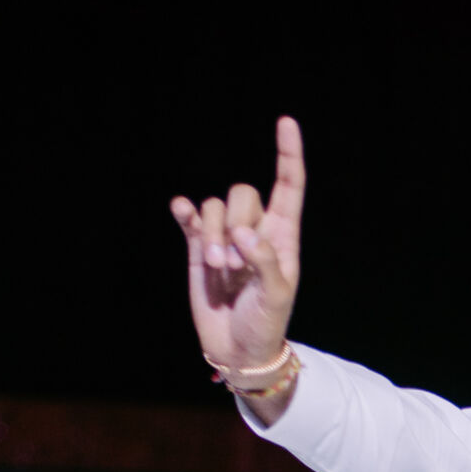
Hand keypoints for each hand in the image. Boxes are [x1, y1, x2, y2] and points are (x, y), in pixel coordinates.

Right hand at [170, 116, 305, 413]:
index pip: (288, 186)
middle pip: (242, 193)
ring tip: (219, 270)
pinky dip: (185, 212)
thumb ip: (264, 260)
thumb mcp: (276, 296)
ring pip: (214, 207)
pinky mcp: (197, 247)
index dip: (287, 154)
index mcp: (282, 237)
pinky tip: (182, 212)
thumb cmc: (265, 323)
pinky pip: (191, 216)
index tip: (285, 122)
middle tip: (237, 266)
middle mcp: (254, 230)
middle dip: (236, 224)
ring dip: (213, 236)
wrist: (238, 349)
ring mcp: (224, 237)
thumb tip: (242, 233)